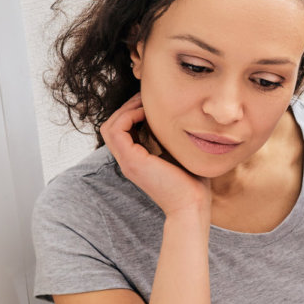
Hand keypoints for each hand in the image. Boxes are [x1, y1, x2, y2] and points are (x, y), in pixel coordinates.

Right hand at [101, 94, 210, 220]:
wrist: (192, 205)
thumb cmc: (193, 182)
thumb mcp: (180, 154)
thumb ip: (174, 139)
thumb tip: (184, 118)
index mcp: (137, 160)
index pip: (121, 130)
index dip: (132, 112)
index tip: (151, 103)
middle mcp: (128, 161)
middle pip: (112, 125)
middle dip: (127, 107)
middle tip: (146, 98)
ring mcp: (127, 162)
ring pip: (109, 126)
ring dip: (126, 109)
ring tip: (145, 103)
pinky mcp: (131, 161)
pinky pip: (116, 130)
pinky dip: (128, 116)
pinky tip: (146, 113)